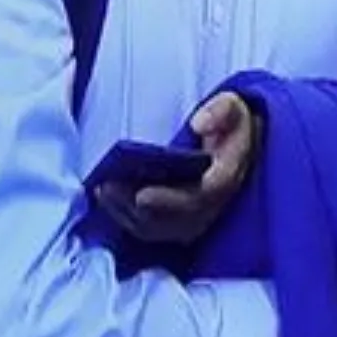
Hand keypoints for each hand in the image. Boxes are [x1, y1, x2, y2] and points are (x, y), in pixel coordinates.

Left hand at [95, 92, 257, 245]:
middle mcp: (215, 203)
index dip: (172, 200)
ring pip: (160, 228)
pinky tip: (107, 197)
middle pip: (176, 219)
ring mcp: (198, 216)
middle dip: (139, 209)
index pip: (205, 196)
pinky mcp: (179, 221)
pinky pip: (151, 229)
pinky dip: (127, 217)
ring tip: (102, 189)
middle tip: (107, 187)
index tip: (141, 195)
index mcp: (229, 175)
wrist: (234, 143)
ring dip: (128, 213)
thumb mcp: (231, 107)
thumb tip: (198, 123)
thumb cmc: (228, 123)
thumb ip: (220, 111)